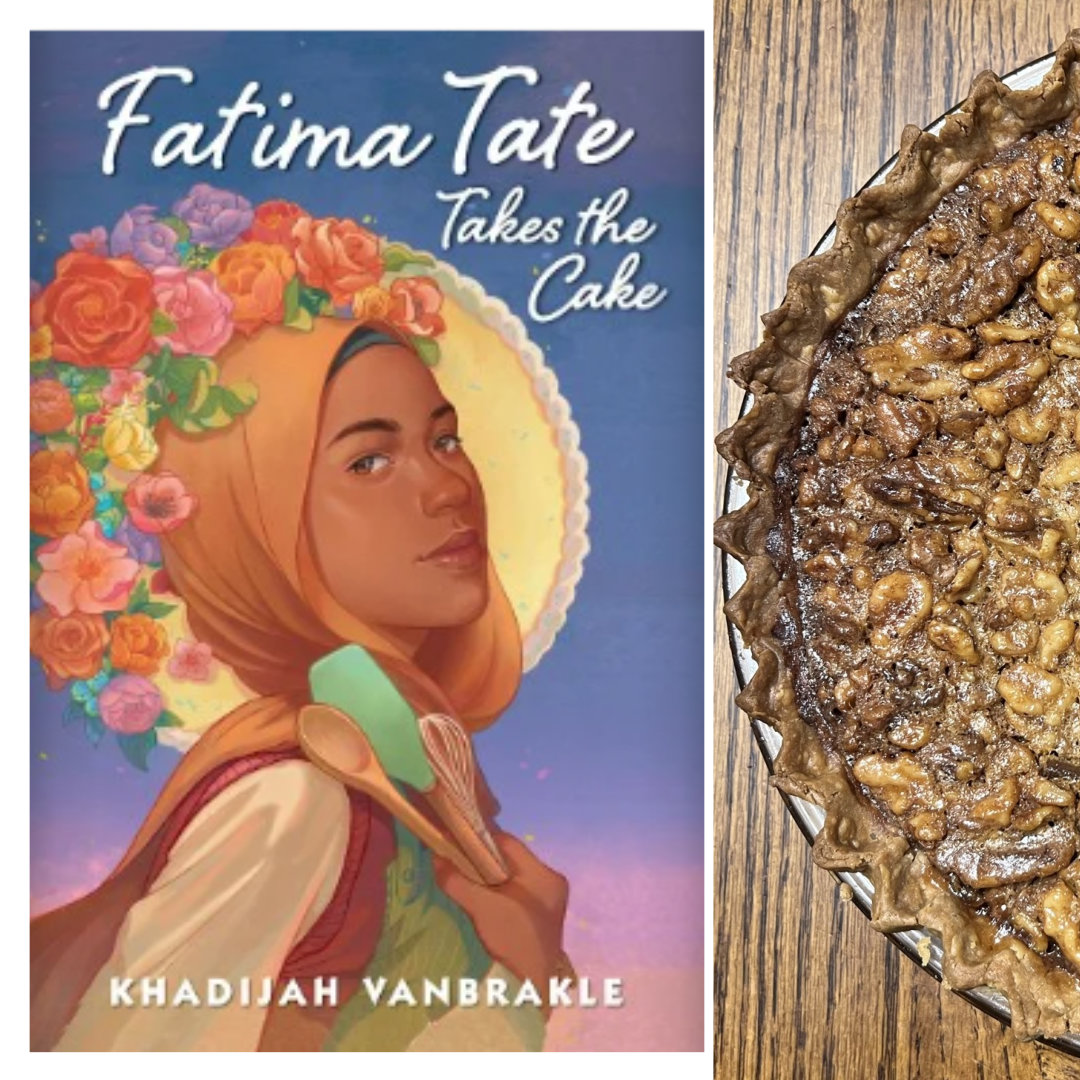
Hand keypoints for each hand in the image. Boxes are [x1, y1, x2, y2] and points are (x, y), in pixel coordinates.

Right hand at [433, 831, 569, 1006]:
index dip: (479, 840)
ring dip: (485, 878)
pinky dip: (493, 893)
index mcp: (545, 876)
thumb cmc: (514, 943)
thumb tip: (435, 859)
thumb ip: (458, 881)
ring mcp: (547, 903)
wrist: (531, 993)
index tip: (454, 839)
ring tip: (461, 876)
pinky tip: (476, 897)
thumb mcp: (483, 908)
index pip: (509, 844)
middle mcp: (551, 884)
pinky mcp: (539, 919)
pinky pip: (512, 894)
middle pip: (509, 861)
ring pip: (509, 878)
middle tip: (453, 858)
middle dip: (479, 860)